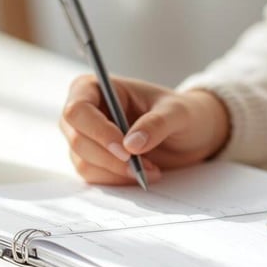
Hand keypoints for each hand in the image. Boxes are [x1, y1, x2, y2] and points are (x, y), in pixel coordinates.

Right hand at [60, 75, 229, 184]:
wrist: (190, 134)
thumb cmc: (181, 113)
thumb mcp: (177, 112)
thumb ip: (156, 123)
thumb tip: (131, 144)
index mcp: (97, 87)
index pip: (78, 109)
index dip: (97, 130)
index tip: (125, 149)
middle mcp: (85, 112)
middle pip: (77, 139)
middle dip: (109, 157)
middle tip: (140, 165)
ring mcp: (86, 138)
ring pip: (83, 161)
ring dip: (116, 171)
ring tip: (149, 168)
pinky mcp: (93, 160)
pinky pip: (93, 176)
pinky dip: (117, 179)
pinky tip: (141, 173)